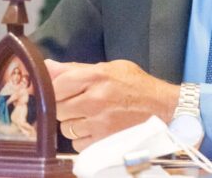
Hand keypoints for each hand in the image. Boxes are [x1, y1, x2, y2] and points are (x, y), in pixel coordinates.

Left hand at [45, 59, 178, 151]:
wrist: (164, 108)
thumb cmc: (136, 84)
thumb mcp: (109, 68)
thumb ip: (75, 68)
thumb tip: (47, 66)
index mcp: (95, 76)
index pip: (56, 85)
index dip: (53, 88)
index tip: (57, 90)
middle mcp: (95, 99)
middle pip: (58, 108)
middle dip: (62, 105)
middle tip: (75, 102)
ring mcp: (99, 123)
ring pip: (66, 127)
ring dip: (72, 123)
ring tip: (86, 116)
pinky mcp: (104, 142)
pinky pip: (78, 144)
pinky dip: (82, 138)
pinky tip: (94, 129)